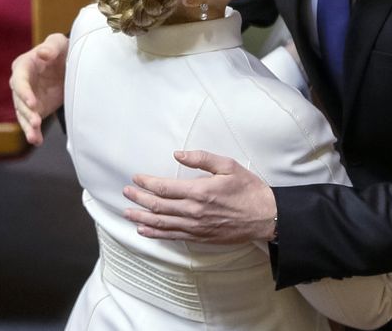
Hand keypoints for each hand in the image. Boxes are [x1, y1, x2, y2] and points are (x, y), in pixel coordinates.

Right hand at [9, 33, 68, 145]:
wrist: (67, 61)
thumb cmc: (60, 49)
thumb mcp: (58, 43)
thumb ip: (51, 48)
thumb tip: (43, 53)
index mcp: (23, 66)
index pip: (20, 81)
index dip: (24, 92)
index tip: (33, 103)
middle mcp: (21, 84)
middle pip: (19, 101)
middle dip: (27, 113)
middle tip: (36, 122)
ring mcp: (28, 98)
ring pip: (23, 114)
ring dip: (28, 126)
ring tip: (34, 137)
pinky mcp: (37, 108)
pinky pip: (32, 122)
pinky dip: (34, 132)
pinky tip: (37, 141)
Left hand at [123, 151, 276, 243]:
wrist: (265, 216)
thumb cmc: (249, 189)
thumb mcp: (228, 165)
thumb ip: (202, 158)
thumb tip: (178, 155)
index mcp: (199, 191)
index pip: (164, 188)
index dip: (146, 183)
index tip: (136, 178)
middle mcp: (194, 211)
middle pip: (158, 206)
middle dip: (138, 198)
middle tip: (125, 193)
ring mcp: (195, 227)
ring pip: (161, 223)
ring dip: (142, 217)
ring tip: (127, 212)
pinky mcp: (200, 237)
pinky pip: (172, 236)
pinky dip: (156, 233)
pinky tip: (145, 230)